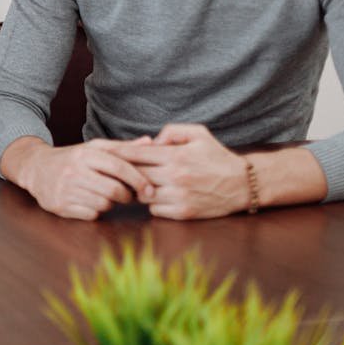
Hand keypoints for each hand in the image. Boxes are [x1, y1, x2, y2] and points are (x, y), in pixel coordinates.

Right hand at [10, 137, 154, 219]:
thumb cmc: (72, 158)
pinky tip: (90, 202)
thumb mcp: (93, 148)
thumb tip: (150, 142)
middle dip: (126, 196)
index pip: (119, 167)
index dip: (139, 180)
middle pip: (114, 190)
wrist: (36, 168)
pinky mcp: (60, 205)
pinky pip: (90, 214)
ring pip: (103, 204)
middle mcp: (74, 170)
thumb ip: (122, 147)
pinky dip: (95, 211)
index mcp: (85, 153)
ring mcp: (65, 189)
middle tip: (128, 195)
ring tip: (106, 196)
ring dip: (110, 203)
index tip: (149, 189)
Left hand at [106, 123, 247, 218]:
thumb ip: (172, 131)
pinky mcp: (184, 213)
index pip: (136, 153)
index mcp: (175, 155)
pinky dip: (154, 204)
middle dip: (124, 172)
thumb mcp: (198, 133)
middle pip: (134, 175)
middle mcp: (175, 176)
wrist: (243, 184)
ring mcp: (179, 196)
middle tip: (115, 170)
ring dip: (139, 190)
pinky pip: (155, 210)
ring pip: (142, 195)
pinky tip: (160, 196)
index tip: (100, 151)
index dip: (116, 152)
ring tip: (142, 183)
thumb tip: (151, 140)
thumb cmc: (217, 156)